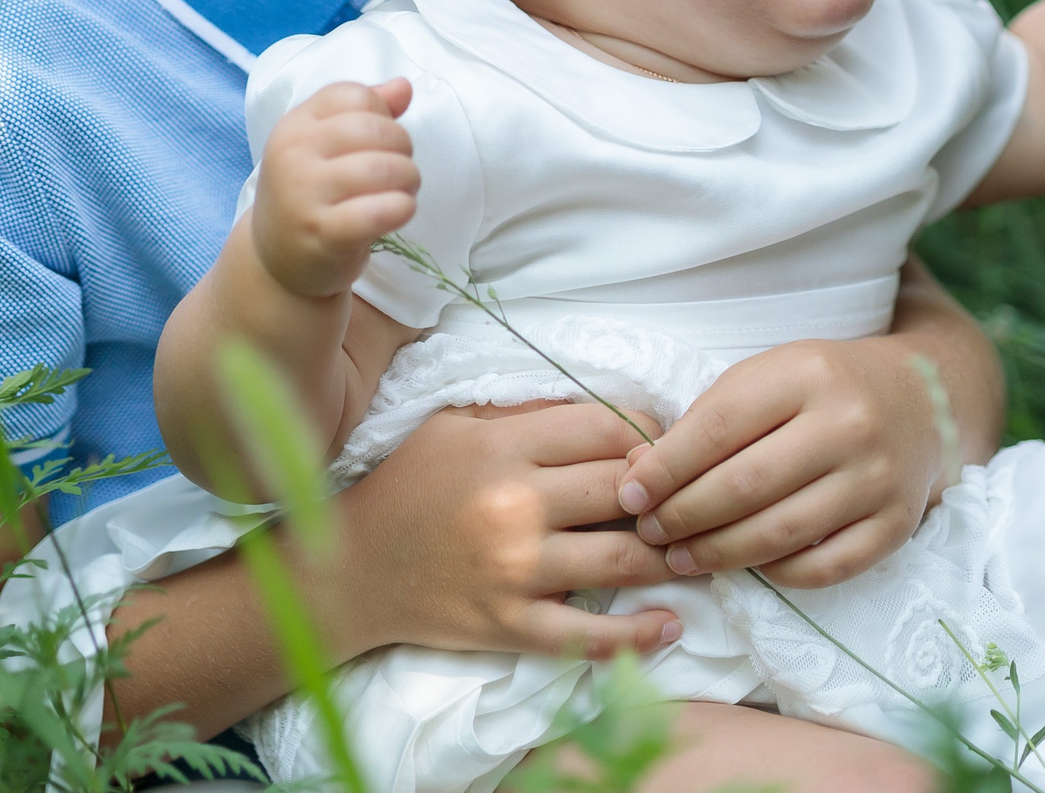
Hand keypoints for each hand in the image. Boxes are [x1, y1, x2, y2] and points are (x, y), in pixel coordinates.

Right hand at [252, 78, 417, 298]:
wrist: (276, 261)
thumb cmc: (311, 195)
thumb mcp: (325, 146)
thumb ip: (365, 112)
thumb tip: (404, 87)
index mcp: (295, 125)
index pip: (356, 96)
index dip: (383, 115)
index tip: (380, 141)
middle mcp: (293, 154)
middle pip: (374, 129)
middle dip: (402, 148)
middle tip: (400, 170)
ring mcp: (304, 195)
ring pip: (383, 168)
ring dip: (408, 180)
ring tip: (402, 192)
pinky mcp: (323, 234)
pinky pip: (380, 211)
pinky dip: (402, 208)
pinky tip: (399, 212)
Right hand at [350, 401, 685, 657]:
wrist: (352, 571)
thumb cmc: (410, 486)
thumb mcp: (457, 424)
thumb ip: (526, 412)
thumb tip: (603, 407)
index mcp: (504, 446)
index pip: (608, 429)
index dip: (651, 432)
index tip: (664, 444)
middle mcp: (515, 505)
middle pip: (626, 490)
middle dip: (666, 492)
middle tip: (688, 495)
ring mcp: (516, 571)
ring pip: (624, 560)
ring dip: (669, 556)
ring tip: (691, 549)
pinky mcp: (512, 626)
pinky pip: (590, 636)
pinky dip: (640, 635)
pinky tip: (671, 623)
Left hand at [616, 336, 946, 588]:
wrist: (920, 398)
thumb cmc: (820, 388)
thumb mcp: (765, 378)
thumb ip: (704, 422)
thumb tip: (636, 476)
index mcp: (806, 372)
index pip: (718, 428)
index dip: (665, 469)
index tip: (628, 495)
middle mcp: (848, 423)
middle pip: (744, 486)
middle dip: (683, 517)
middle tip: (649, 534)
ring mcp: (878, 477)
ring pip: (780, 533)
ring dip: (717, 554)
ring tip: (681, 558)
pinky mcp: (897, 524)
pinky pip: (824, 568)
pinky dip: (777, 575)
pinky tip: (747, 568)